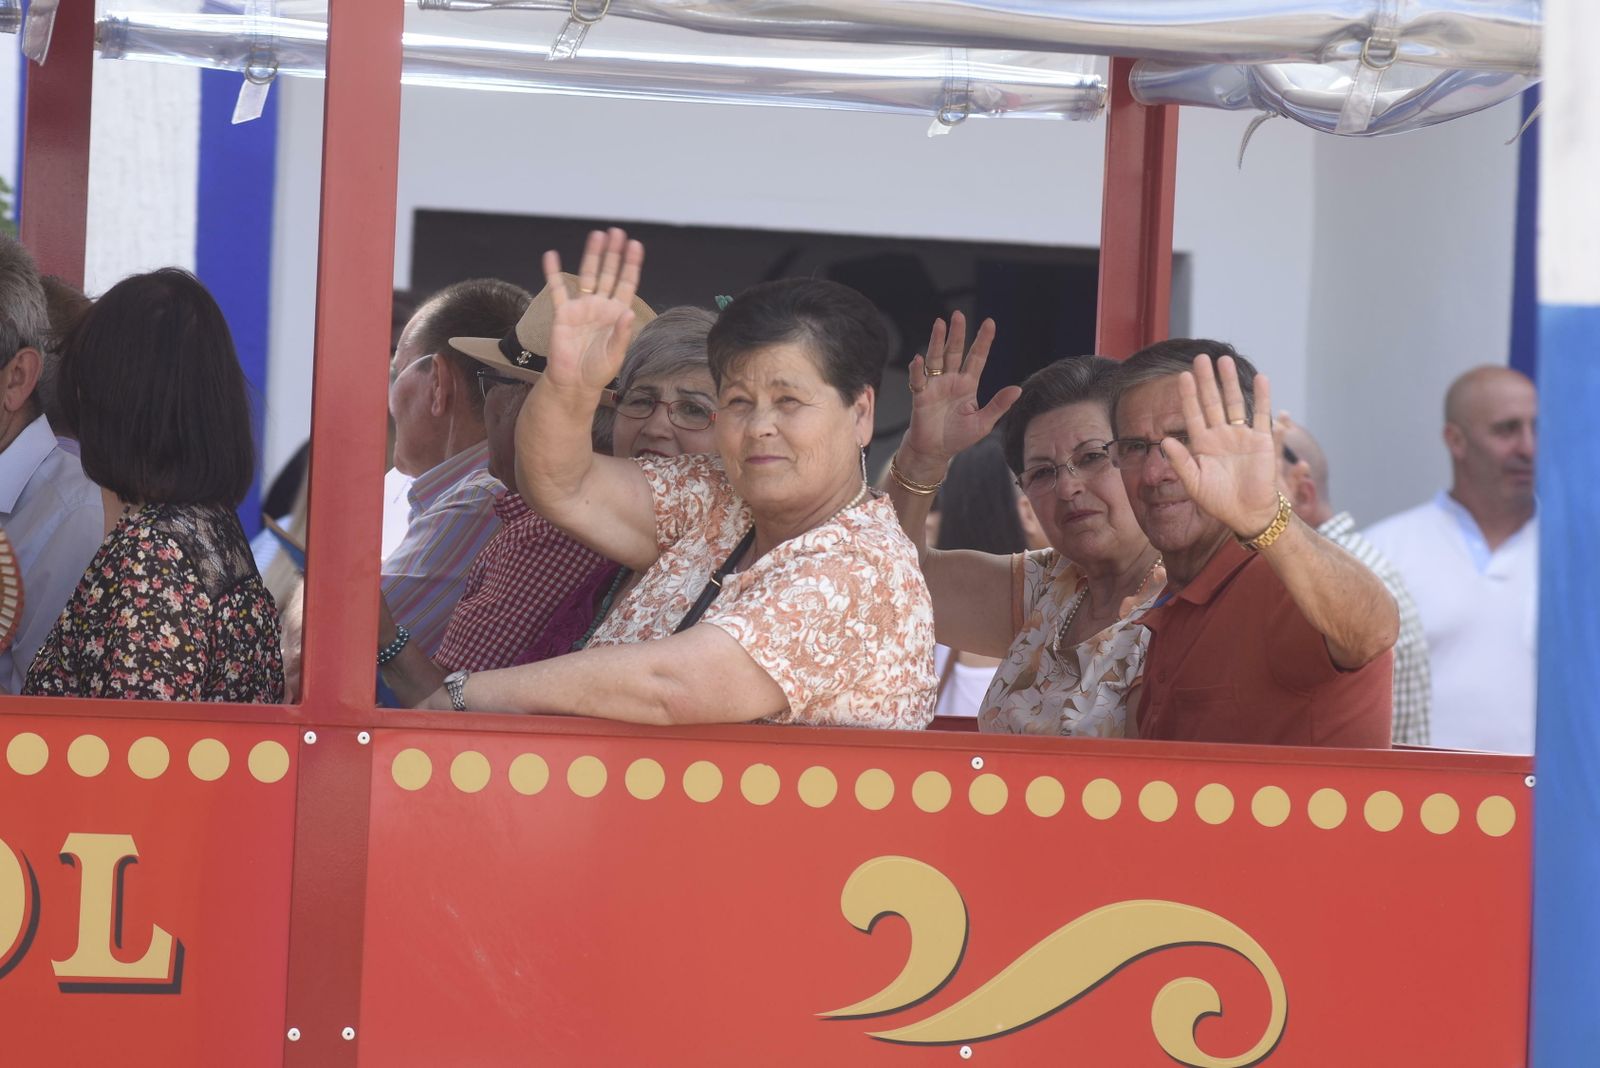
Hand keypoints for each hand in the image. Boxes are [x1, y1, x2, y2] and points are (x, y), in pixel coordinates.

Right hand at [539, 227, 644, 395]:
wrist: (573, 382)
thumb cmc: (597, 370)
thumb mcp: (615, 354)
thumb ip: (622, 333)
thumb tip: (628, 311)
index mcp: (617, 314)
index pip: (626, 283)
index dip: (631, 265)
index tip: (635, 245)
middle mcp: (600, 306)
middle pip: (608, 273)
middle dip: (612, 253)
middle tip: (616, 232)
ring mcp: (582, 307)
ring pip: (587, 275)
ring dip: (591, 255)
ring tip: (596, 235)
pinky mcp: (563, 313)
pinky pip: (557, 290)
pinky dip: (553, 273)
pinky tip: (551, 256)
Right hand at [899, 312, 1020, 477]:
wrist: (935, 451)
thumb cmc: (959, 436)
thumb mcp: (984, 422)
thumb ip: (998, 405)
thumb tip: (1018, 389)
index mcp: (968, 384)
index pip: (977, 357)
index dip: (983, 340)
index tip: (990, 322)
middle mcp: (951, 380)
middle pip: (955, 352)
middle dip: (957, 333)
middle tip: (958, 314)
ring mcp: (935, 386)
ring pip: (936, 359)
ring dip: (937, 341)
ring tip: (939, 324)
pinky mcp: (921, 396)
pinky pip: (918, 380)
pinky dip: (917, 370)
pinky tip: (918, 359)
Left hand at [1159, 355, 1279, 536]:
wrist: (1246, 513)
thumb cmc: (1218, 500)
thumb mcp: (1194, 483)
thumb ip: (1180, 461)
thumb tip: (1164, 441)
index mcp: (1202, 444)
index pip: (1193, 413)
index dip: (1188, 395)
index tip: (1182, 376)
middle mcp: (1220, 435)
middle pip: (1212, 402)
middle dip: (1207, 381)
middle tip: (1202, 358)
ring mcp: (1241, 436)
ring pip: (1234, 403)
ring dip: (1229, 382)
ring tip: (1225, 360)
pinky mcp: (1261, 440)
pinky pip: (1261, 415)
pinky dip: (1261, 397)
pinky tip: (1260, 378)